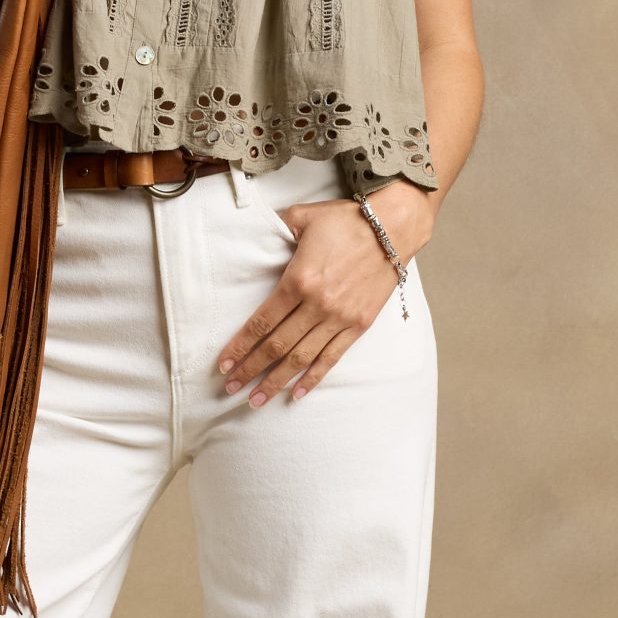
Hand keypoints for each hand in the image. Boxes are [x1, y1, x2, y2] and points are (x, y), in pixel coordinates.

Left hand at [214, 186, 429, 404]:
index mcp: (298, 280)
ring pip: (301, 358)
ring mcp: (340, 318)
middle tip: (230, 389)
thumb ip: (276, 226)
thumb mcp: (303, 217)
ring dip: (276, 381)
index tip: (224, 365)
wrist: (394, 228)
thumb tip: (257, 230)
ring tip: (256, 401)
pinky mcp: (359, 325)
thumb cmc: (346, 221)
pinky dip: (313, 378)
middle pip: (276, 346)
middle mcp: (317, 305)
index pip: (261, 322)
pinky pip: (332, 357)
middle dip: (250, 370)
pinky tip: (296, 393)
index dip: (240, 347)